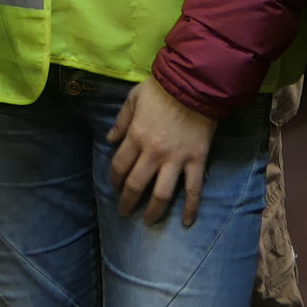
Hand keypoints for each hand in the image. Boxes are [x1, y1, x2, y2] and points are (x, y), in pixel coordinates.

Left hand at [107, 79, 219, 225]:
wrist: (194, 84)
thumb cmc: (162, 89)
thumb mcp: (133, 98)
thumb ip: (121, 120)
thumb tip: (110, 139)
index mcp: (135, 137)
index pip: (119, 166)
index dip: (115, 180)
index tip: (115, 186)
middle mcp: (153, 153)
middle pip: (136, 185)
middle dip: (128, 202)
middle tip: (125, 212)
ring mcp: (176, 159)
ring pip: (162, 194)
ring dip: (153, 211)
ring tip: (148, 221)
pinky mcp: (196, 161)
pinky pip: (193, 189)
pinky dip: (190, 208)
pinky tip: (186, 222)